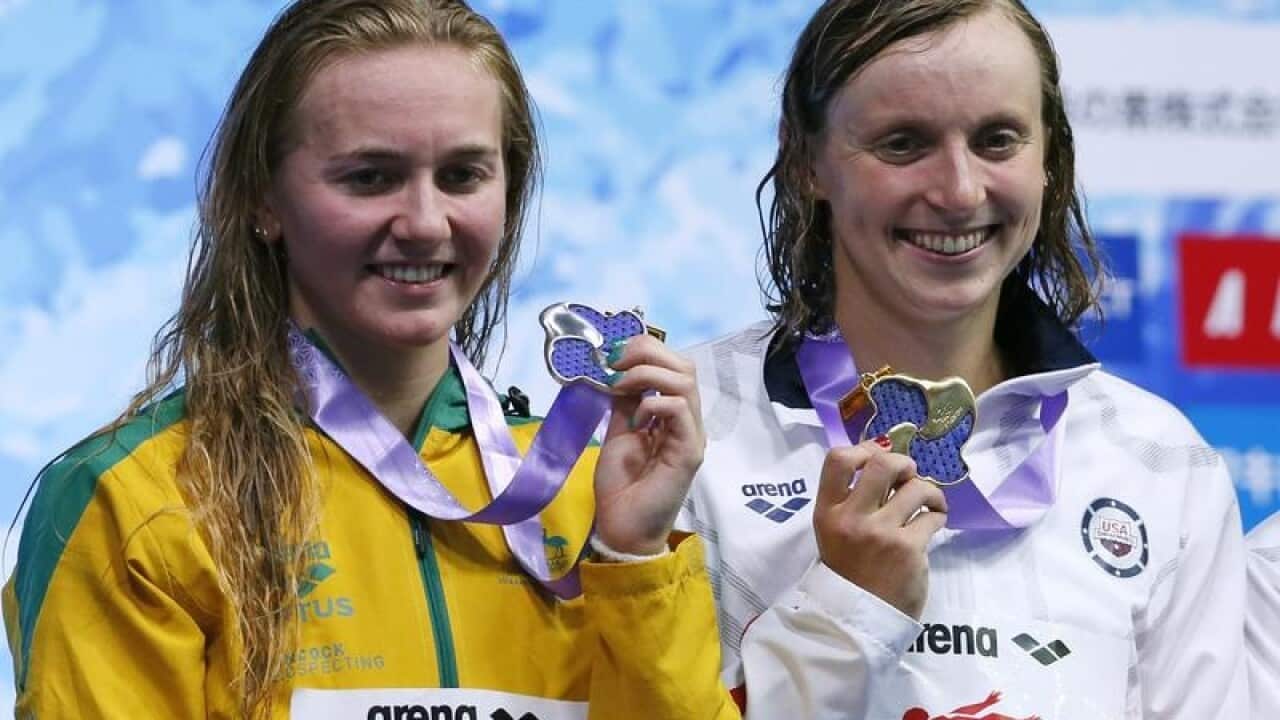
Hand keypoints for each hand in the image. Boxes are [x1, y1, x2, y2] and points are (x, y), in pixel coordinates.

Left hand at [592, 335, 704, 555]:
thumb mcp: (618, 432)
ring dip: (647, 375)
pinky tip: (635, 421)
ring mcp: (691, 435)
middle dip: (647, 353)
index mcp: (672, 414)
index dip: (644, 350)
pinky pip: (679, 410)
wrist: (622, 527)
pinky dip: (653, 404)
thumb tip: (617, 370)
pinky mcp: (689, 452)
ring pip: (685, 381)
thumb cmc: (622, 486)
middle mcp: (687, 420)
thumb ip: (623, 402)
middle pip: (684, 366)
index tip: (611, 356)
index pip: (673, 365)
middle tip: (615, 363)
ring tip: (620, 386)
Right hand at [813, 440, 947, 618]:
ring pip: (916, 488)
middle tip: (909, 477)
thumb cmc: (848, 572)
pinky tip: (934, 523)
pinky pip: (932, 517)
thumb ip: (853, 501)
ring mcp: (881, 533)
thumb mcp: (835, 533)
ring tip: (929, 503)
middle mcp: (851, 518)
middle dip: (903, 464)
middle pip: (883, 464)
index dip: (863, 449)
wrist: (856, 620)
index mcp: (827, 512)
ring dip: (929, 491)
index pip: (838, 459)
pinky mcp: (908, 549)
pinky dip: (938, 516)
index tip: (877, 458)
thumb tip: (884, 460)